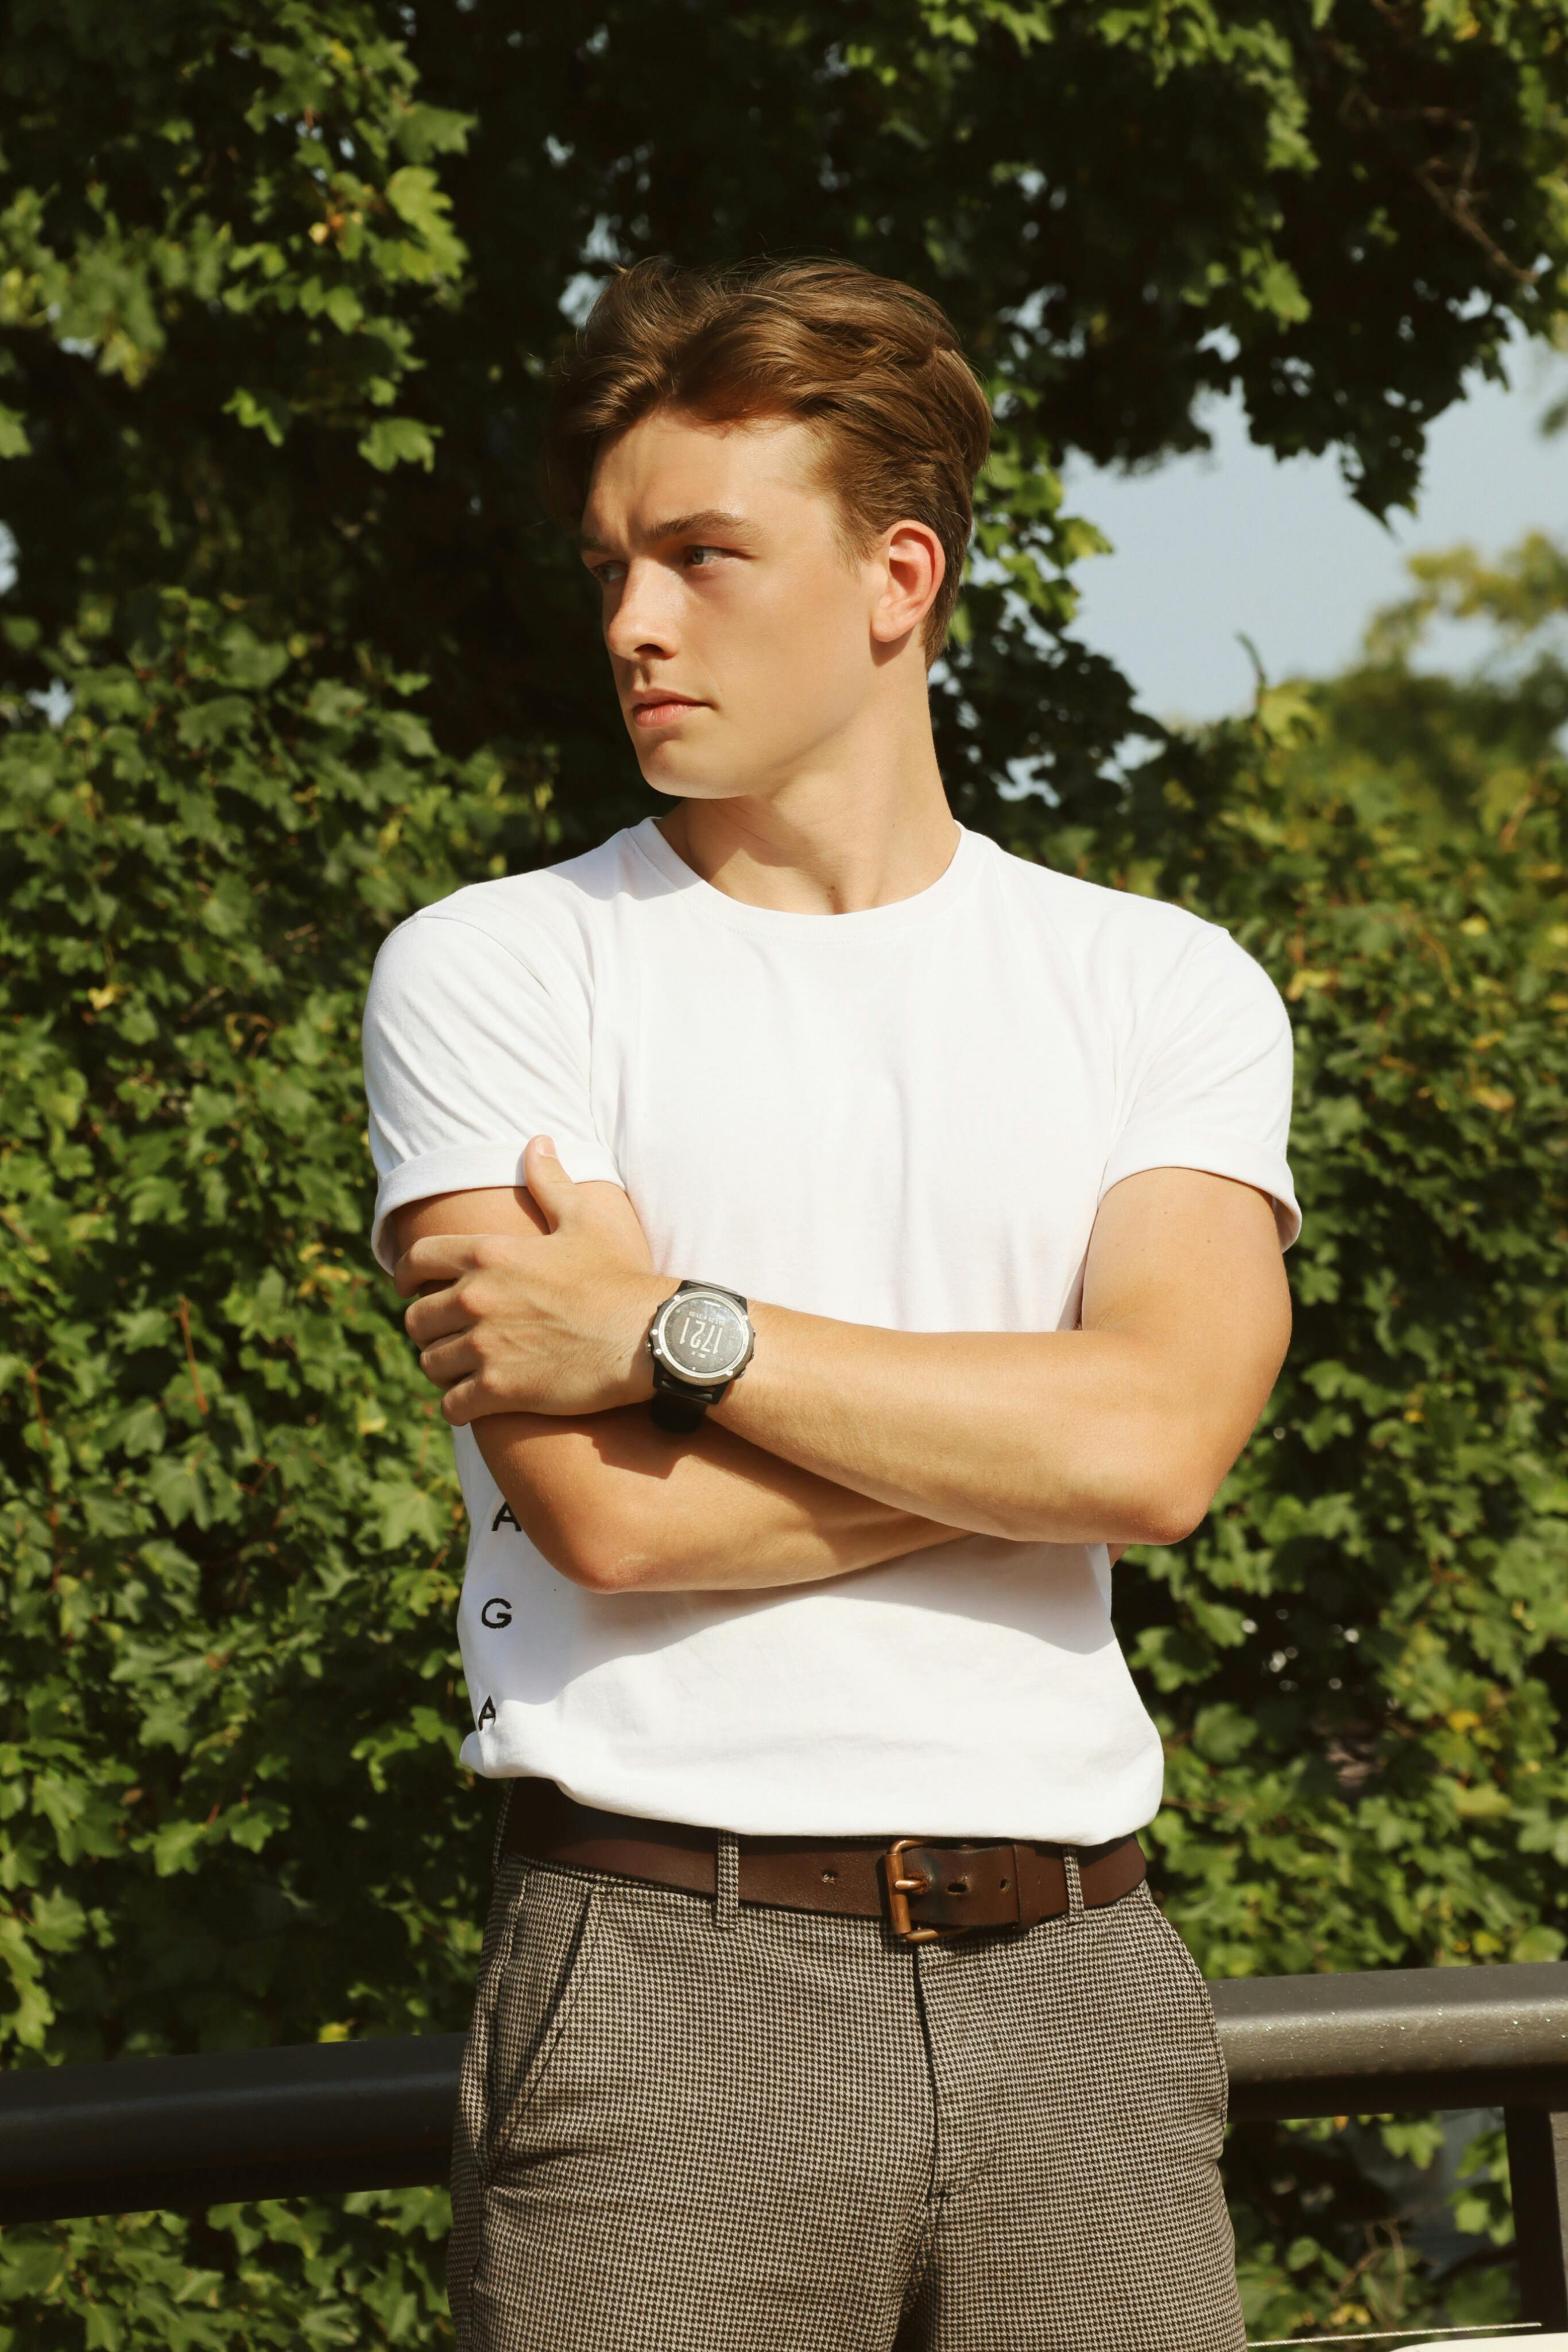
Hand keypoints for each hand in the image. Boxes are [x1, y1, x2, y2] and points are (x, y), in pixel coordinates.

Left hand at [395, 1138, 668, 1422]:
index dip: (405, 1275)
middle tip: (447, 1336)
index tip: (409, 1288)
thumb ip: (550, 1182)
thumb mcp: (584, 1220)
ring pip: (430, 1363)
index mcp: (488, 1254)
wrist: (647, 1336)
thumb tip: (536, 1141)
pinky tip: (476, 1403)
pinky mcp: (498, 1390)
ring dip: (443, 1368)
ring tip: (462, 1371)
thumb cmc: (618, 1277)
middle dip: (428, 1328)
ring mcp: (484, 1346)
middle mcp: (475, 1298)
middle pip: (415, 1318)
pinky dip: (458, 1406)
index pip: (416, 1260)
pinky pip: (451, 1405)